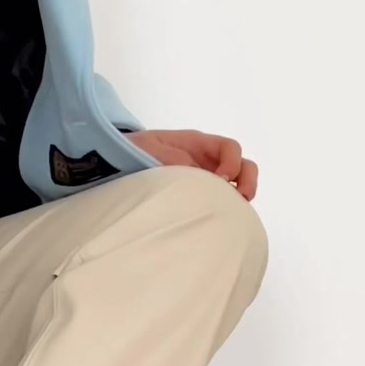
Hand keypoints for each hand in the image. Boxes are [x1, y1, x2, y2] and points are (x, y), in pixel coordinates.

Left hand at [129, 129, 258, 200]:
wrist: (117, 162)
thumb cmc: (135, 151)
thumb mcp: (152, 150)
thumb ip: (173, 160)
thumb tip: (196, 175)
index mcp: (198, 145)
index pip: (229, 148)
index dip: (232, 162)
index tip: (220, 179)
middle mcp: (207, 161)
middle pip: (243, 166)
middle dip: (247, 182)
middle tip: (239, 199)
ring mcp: (205, 179)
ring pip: (237, 185)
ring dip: (240, 197)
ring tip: (233, 213)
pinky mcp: (198, 196)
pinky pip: (220, 201)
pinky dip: (225, 209)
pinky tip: (217, 220)